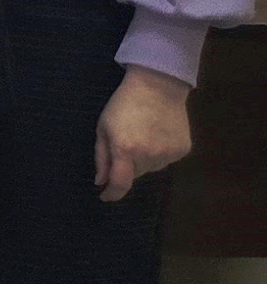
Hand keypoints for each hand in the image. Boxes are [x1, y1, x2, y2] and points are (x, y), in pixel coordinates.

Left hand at [96, 68, 191, 202]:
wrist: (158, 86)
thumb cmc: (123, 104)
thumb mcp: (104, 127)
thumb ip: (102, 157)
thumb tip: (101, 181)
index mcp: (125, 149)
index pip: (120, 183)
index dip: (112, 194)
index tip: (105, 196)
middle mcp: (149, 156)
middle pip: (135, 175)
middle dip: (126, 167)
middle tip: (125, 145)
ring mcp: (169, 154)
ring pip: (151, 168)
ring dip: (143, 160)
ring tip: (142, 136)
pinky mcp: (183, 150)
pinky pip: (166, 160)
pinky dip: (159, 153)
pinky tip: (157, 135)